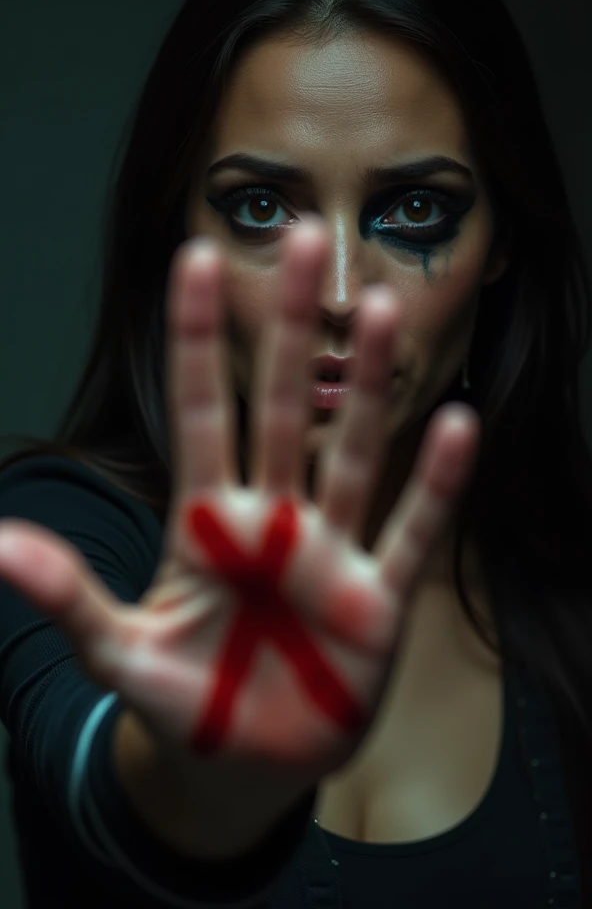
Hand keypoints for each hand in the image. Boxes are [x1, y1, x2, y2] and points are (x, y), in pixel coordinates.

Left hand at [0, 218, 479, 788]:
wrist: (242, 766)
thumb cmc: (183, 699)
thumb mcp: (118, 651)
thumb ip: (70, 595)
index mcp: (205, 523)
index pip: (200, 410)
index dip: (197, 337)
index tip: (194, 257)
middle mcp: (273, 521)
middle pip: (281, 407)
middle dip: (286, 327)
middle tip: (300, 238)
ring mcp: (329, 556)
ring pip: (351, 453)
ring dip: (366, 385)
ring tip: (378, 310)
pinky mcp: (378, 603)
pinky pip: (411, 533)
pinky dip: (433, 484)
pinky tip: (456, 425)